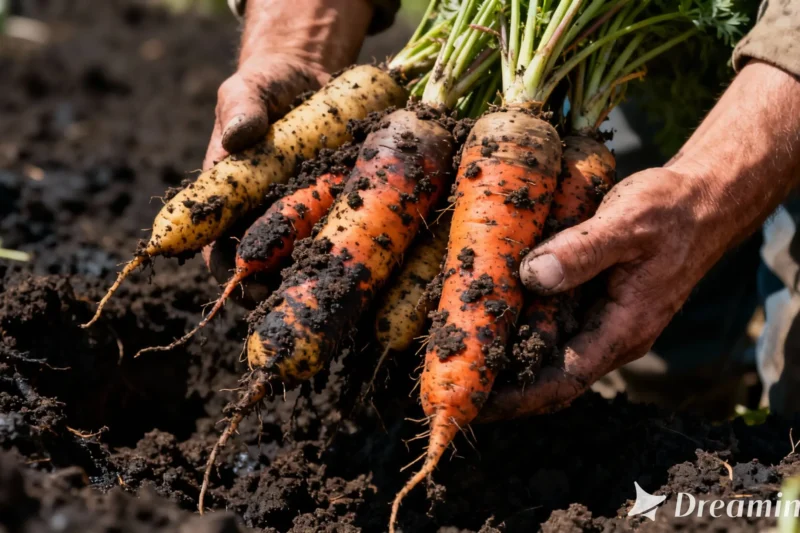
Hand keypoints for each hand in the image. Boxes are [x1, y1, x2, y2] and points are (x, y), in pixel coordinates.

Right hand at [202, 0, 372, 301]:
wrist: (311, 76)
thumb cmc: (266, 86)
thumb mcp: (248, 90)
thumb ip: (241, 109)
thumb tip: (238, 136)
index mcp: (231, 204)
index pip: (221, 253)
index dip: (234, 276)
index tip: (253, 287)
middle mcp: (266, 220)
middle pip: (270, 270)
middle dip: (286, 292)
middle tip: (307, 302)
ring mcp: (304, 218)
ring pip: (311, 261)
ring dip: (324, 280)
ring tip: (345, 292)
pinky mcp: (338, 207)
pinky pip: (346, 234)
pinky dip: (358, 250)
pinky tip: (379, 262)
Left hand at [478, 60, 799, 421]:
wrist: (703, 200)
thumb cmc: (671, 211)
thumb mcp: (626, 223)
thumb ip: (582, 251)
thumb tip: (532, 277)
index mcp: (623, 328)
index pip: (563, 381)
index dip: (516, 398)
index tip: (474, 402)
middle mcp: (613, 335)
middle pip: (551, 377)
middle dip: (504, 387)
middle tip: (455, 382)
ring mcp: (606, 320)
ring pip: (551, 353)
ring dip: (510, 360)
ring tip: (462, 355)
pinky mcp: (598, 302)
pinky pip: (556, 326)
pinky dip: (524, 328)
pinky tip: (492, 315)